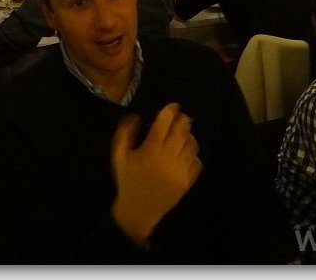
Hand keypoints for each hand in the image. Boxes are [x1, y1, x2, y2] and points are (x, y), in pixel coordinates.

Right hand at [109, 102, 201, 243]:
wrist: (138, 210)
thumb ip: (125, 134)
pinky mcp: (186, 182)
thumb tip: (135, 116)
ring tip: (182, 134)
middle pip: (181, 132)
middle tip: (180, 117)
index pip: (164, 124)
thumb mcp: (119, 156)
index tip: (173, 106)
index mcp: (150, 151)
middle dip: (182, 120)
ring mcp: (179, 172)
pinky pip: (196, 162)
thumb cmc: (128, 180)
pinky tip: (185, 152)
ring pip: (191, 145)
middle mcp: (167, 160)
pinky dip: (193, 153)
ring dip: (188, 136)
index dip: (170, 111)